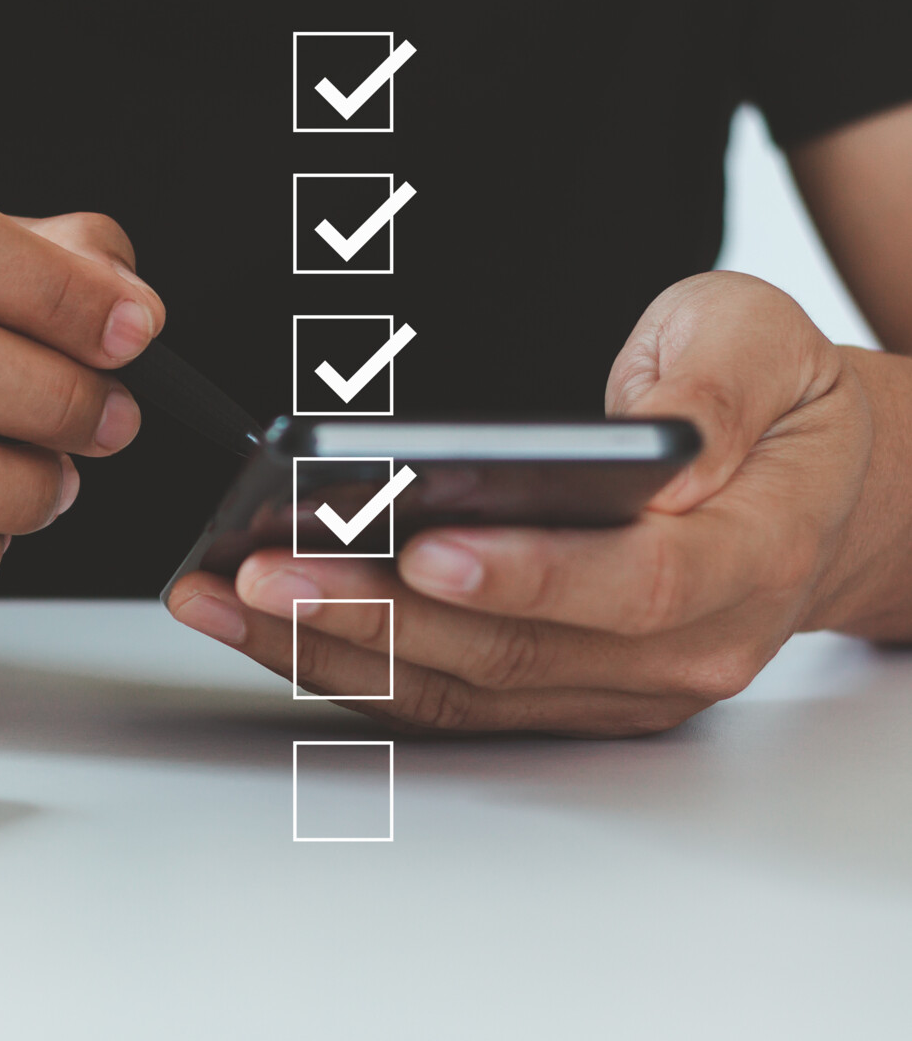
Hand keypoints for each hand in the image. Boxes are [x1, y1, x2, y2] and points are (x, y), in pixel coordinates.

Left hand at [166, 272, 889, 735]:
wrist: (815, 494)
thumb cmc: (776, 410)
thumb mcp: (765, 345)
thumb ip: (713, 384)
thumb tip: (650, 436)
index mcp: (746, 558)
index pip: (633, 583)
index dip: (528, 575)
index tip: (427, 549)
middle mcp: (679, 648)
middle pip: (513, 652)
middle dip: (377, 614)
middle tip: (268, 571)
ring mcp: (612, 686)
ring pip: (457, 686)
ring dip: (330, 648)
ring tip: (225, 595)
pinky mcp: (554, 695)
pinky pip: (439, 696)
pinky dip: (341, 665)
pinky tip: (255, 622)